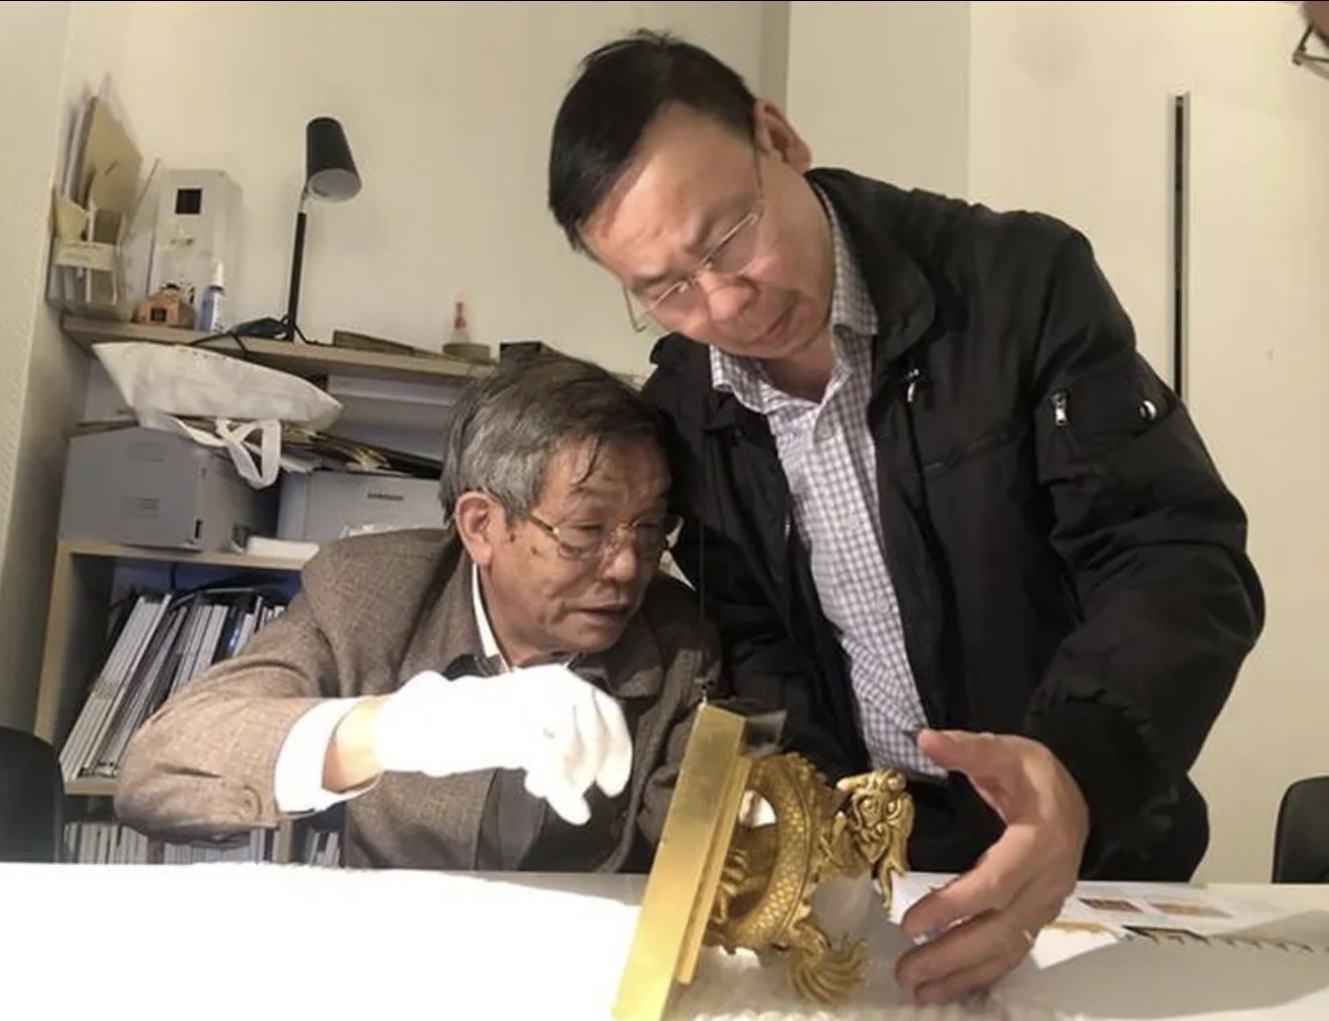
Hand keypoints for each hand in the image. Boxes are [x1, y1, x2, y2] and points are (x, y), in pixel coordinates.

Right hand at [370, 665, 632, 824]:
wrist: (430, 719)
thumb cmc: (485, 722)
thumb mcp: (534, 716)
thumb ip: (568, 728)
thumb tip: (603, 758)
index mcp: (561, 679)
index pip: (609, 712)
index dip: (619, 750)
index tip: (613, 783)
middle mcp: (553, 685)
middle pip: (598, 733)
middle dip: (595, 767)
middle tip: (581, 789)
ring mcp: (532, 705)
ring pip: (578, 749)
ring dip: (574, 777)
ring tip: (544, 786)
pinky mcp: (513, 729)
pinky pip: (553, 764)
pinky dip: (568, 792)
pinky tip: (575, 813)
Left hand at [895, 729, 1089, 1005]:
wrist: (1085, 794)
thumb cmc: (1036, 774)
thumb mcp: (1007, 751)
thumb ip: (968, 749)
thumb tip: (925, 739)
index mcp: (1039, 842)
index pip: (994, 884)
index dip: (953, 905)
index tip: (910, 922)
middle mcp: (1046, 882)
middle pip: (999, 930)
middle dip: (952, 955)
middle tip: (907, 971)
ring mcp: (1045, 905)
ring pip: (1006, 949)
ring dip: (963, 974)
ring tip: (919, 991)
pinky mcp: (1039, 916)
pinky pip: (1012, 953)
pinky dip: (981, 975)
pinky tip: (949, 988)